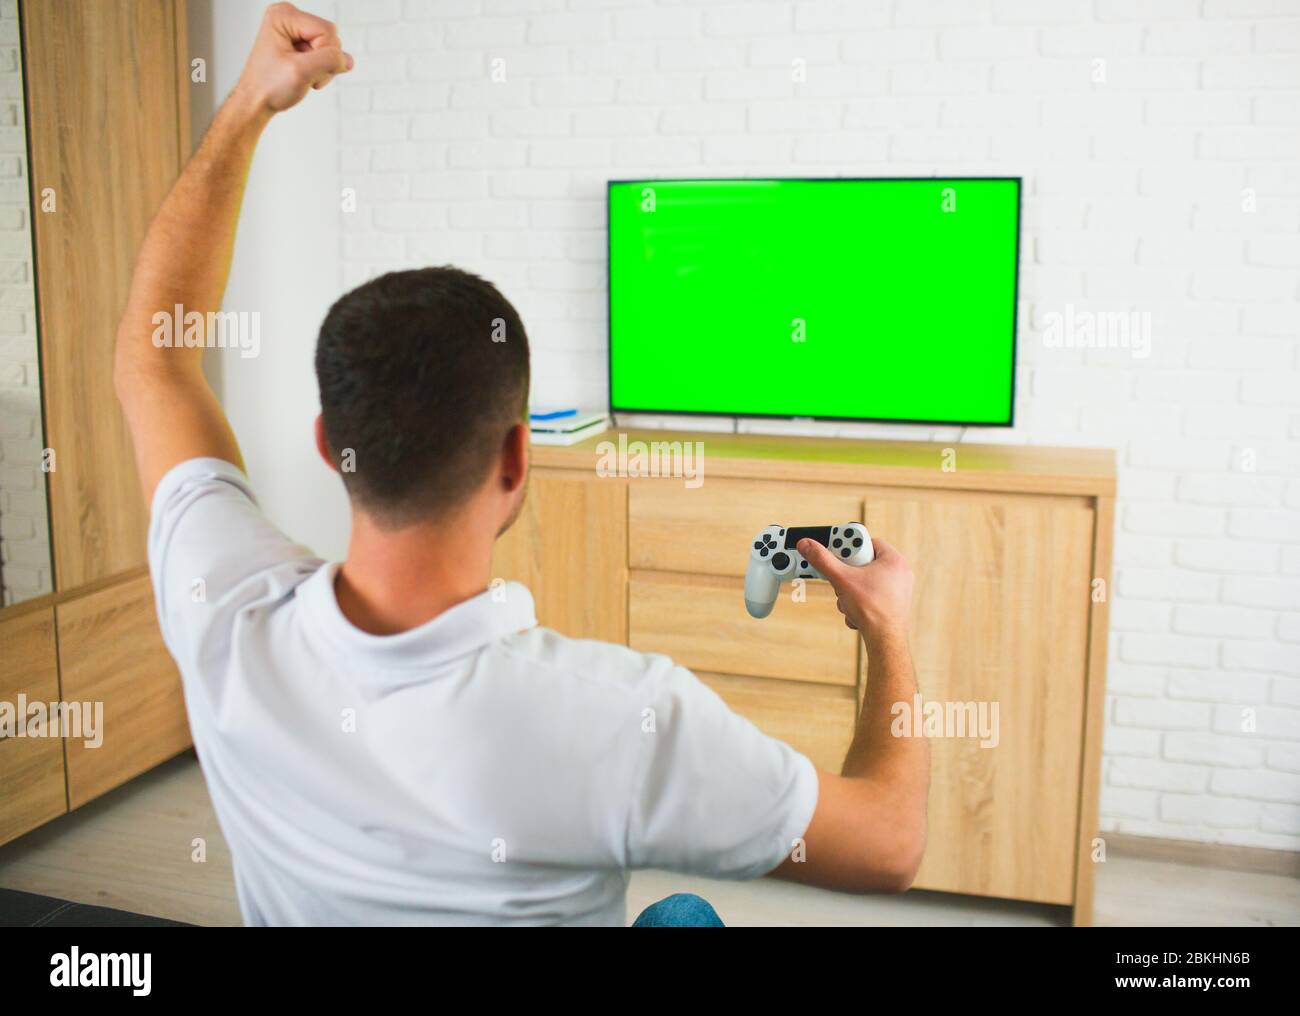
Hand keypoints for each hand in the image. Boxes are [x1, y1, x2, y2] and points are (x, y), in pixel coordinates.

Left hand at [233, 3, 352, 116]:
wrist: (257, 101)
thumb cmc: (269, 86)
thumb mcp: (301, 72)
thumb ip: (329, 60)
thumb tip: (348, 60)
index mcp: (284, 16)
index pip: (327, 31)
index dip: (323, 55)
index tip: (302, 68)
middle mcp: (290, 17)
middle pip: (330, 37)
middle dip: (323, 61)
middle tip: (302, 73)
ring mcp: (297, 30)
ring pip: (331, 48)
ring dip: (322, 68)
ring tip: (301, 75)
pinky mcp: (302, 42)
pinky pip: (327, 54)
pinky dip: (321, 70)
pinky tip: (304, 74)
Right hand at [797, 536, 913, 645]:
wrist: (886, 641)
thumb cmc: (873, 611)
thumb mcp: (841, 580)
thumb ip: (822, 560)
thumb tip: (808, 545)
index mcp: (893, 559)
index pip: (866, 541)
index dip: (849, 548)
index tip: (837, 554)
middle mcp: (900, 572)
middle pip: (863, 562)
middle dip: (847, 574)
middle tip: (842, 581)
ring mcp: (898, 589)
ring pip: (865, 580)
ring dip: (851, 591)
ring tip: (851, 600)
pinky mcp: (894, 603)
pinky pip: (871, 594)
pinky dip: (860, 601)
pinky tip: (857, 611)